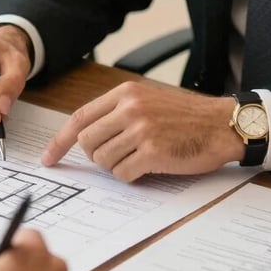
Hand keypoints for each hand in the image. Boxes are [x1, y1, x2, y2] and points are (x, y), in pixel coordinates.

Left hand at [41, 82, 243, 180]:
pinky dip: (133, 177)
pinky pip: (124, 175)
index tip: (49, 158)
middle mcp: (130, 108)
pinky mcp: (153, 151)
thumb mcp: (148, 100)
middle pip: (87, 143)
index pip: (80, 117)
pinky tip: (150, 166)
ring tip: (141, 158)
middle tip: (120, 155)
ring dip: (118, 167)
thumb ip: (118, 112)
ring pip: (104, 161)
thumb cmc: (186, 117)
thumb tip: (85, 136)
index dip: (60, 141)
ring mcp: (141, 129)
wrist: (221, 124)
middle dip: (97, 156)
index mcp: (125, 93)